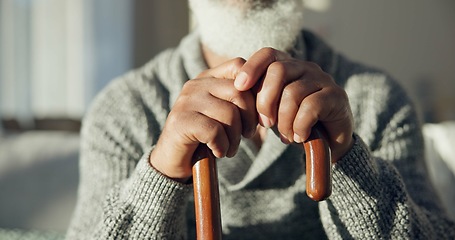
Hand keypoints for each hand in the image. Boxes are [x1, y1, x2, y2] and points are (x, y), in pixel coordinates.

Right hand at [149, 58, 256, 181]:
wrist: (174, 160)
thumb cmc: (207, 137)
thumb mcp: (226, 115)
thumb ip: (242, 101)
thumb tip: (272, 93)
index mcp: (208, 78)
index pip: (239, 66)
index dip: (256, 88)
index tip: (258, 114)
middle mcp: (196, 84)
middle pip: (239, 92)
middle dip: (250, 119)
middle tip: (247, 136)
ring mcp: (186, 101)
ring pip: (229, 114)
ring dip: (236, 138)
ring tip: (230, 148)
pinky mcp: (181, 121)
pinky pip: (215, 131)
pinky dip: (222, 146)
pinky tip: (218, 152)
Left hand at [234, 48, 353, 161]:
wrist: (329, 143)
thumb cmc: (294, 123)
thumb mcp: (272, 110)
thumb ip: (258, 98)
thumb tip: (236, 90)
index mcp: (288, 66)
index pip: (268, 54)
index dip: (252, 67)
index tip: (239, 87)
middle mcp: (306, 67)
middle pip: (278, 70)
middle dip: (265, 100)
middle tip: (265, 124)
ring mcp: (323, 80)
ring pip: (292, 92)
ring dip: (284, 120)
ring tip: (286, 136)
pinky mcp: (336, 96)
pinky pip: (310, 107)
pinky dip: (299, 126)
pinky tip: (299, 137)